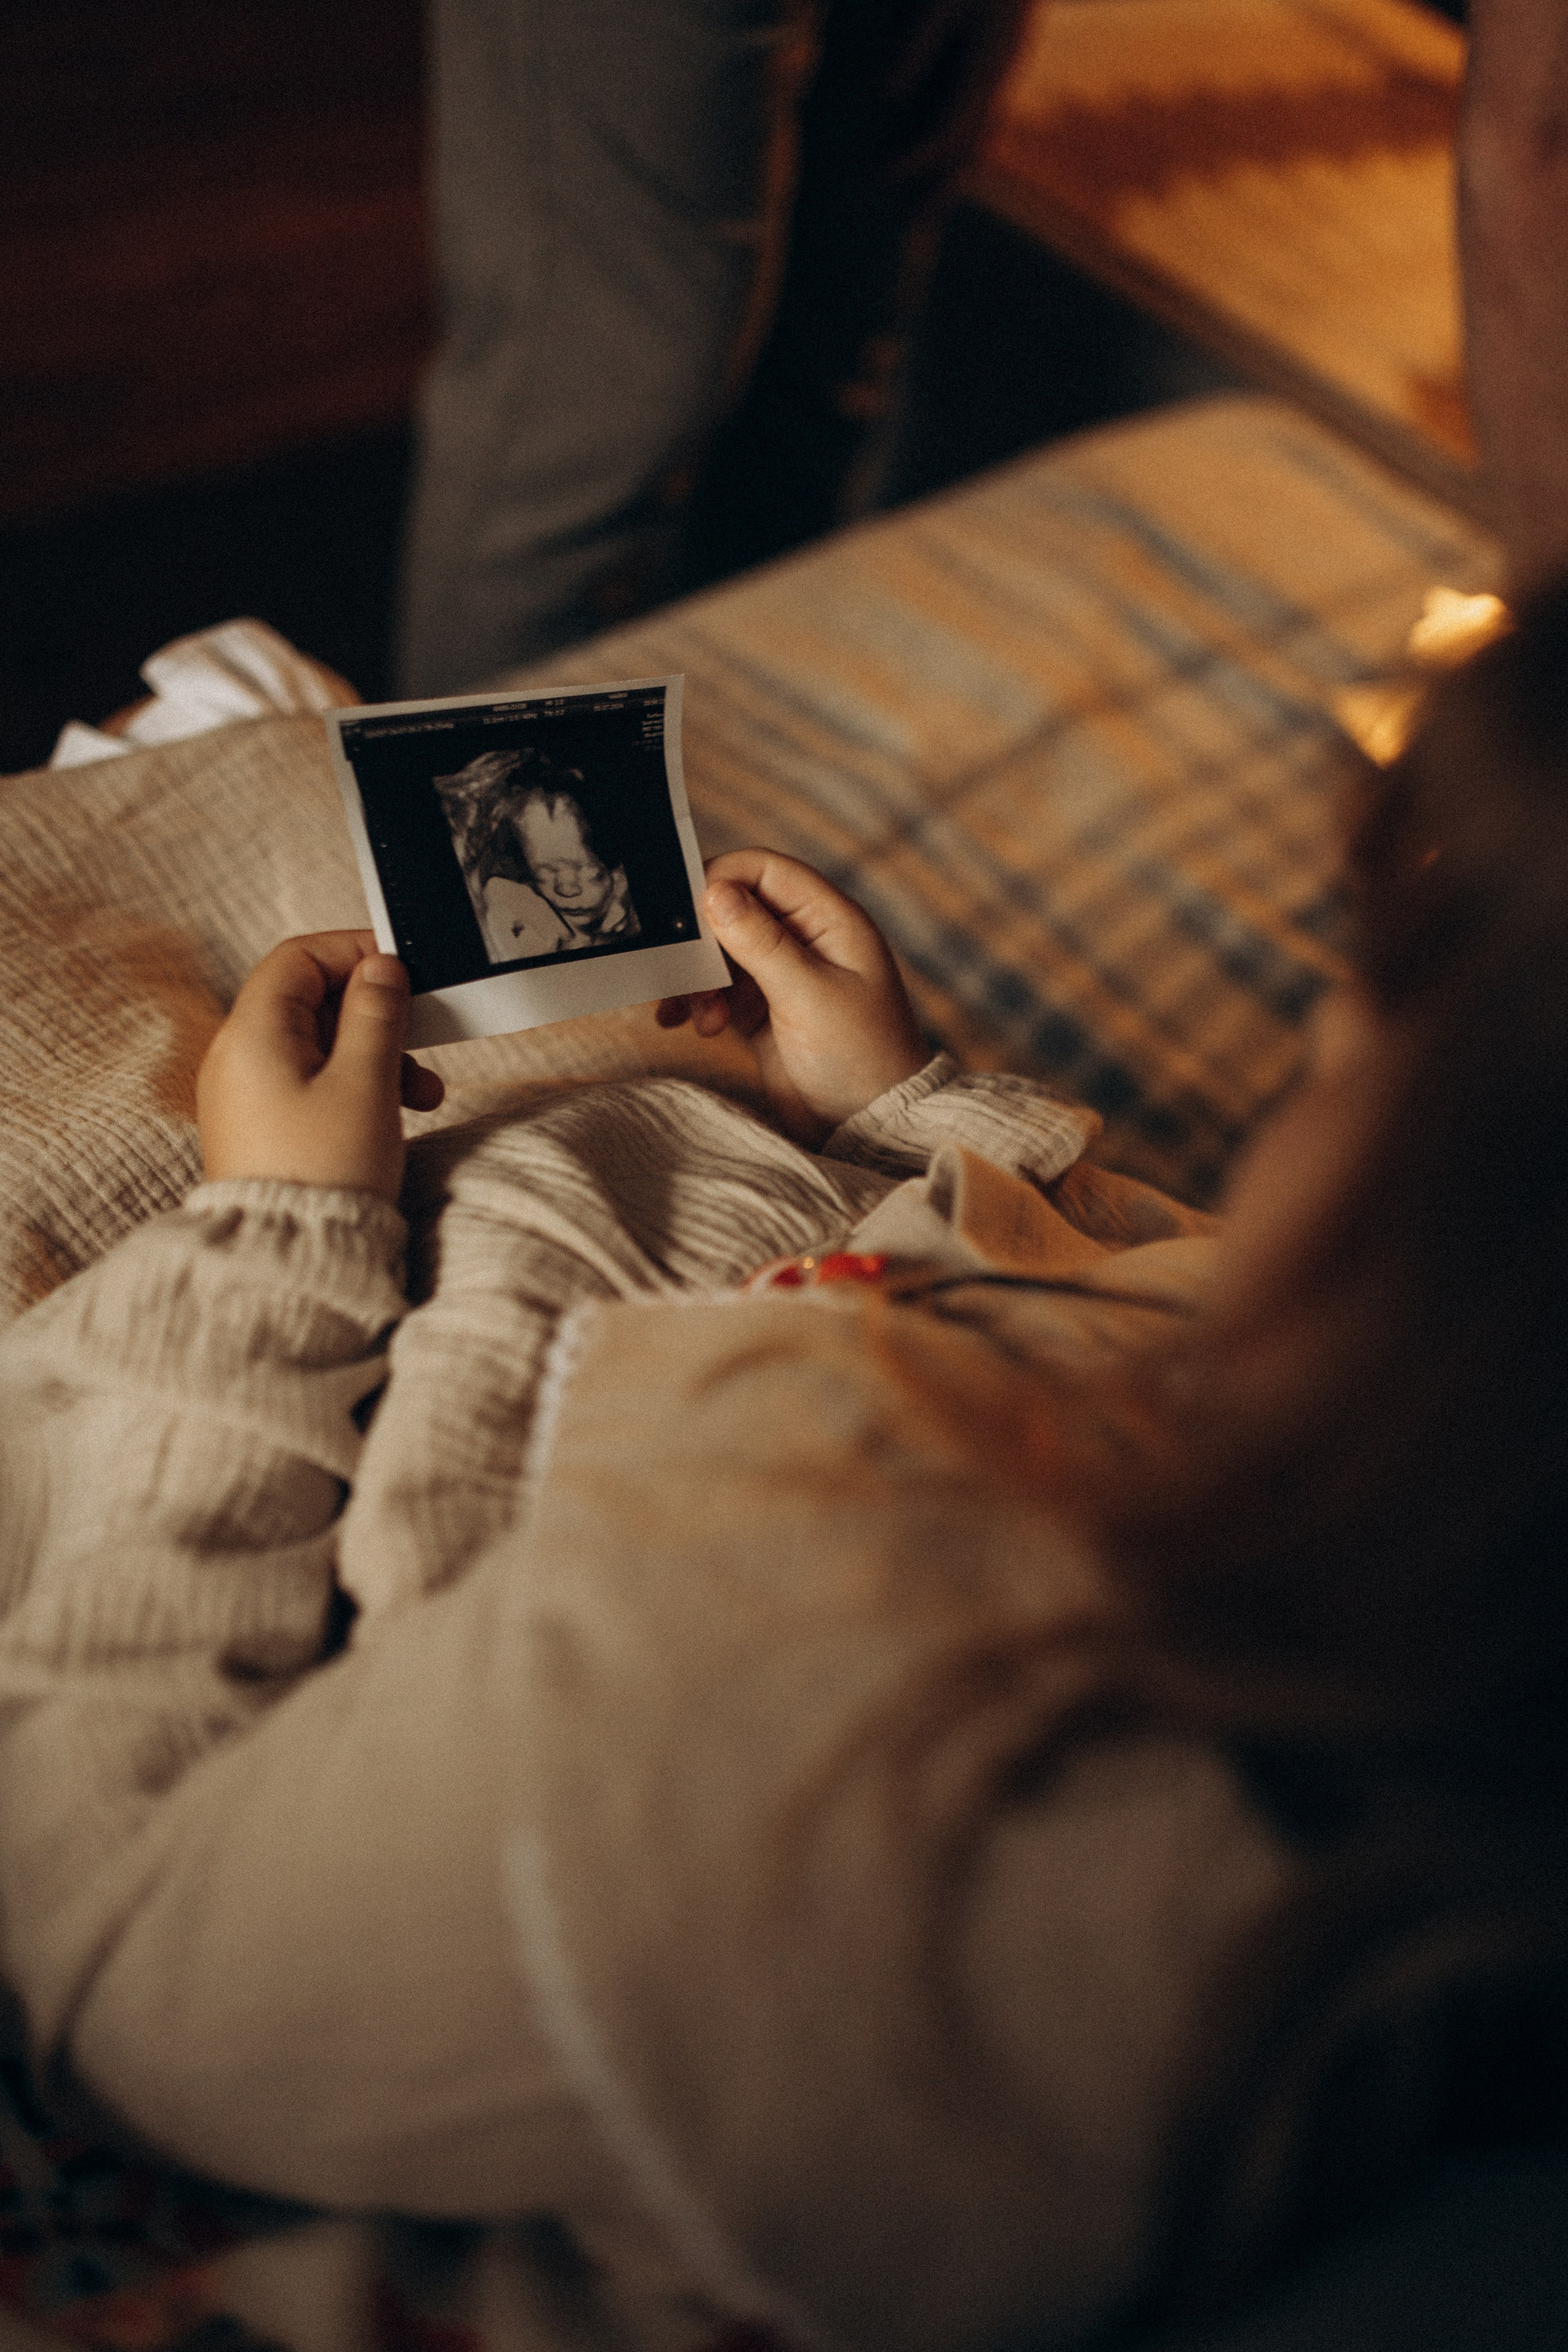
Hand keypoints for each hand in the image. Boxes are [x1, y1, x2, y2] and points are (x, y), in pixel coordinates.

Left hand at [197, 932, 444, 1200]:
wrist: (289, 1261)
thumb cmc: (325, 1173)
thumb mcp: (366, 1083)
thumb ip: (376, 1015)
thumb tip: (382, 968)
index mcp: (251, 1034)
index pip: (298, 958)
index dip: (353, 953)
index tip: (403, 970)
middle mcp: (236, 1058)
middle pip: (309, 1001)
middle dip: (375, 1014)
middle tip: (424, 1036)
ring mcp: (244, 1095)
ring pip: (316, 1045)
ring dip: (374, 1054)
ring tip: (424, 1093)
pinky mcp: (260, 1128)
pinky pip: (308, 1083)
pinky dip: (353, 1085)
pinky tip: (392, 1113)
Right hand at [655, 851, 926, 1143]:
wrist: (870, 1130)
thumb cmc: (861, 1060)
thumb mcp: (809, 996)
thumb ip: (762, 942)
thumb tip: (716, 891)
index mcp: (831, 921)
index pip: (766, 871)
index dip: (723, 878)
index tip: (686, 908)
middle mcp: (807, 941)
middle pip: (737, 908)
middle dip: (703, 937)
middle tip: (681, 967)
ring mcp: (783, 976)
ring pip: (722, 952)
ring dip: (699, 978)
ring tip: (698, 1016)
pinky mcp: (764, 1013)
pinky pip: (719, 990)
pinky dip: (700, 1002)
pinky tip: (689, 1024)